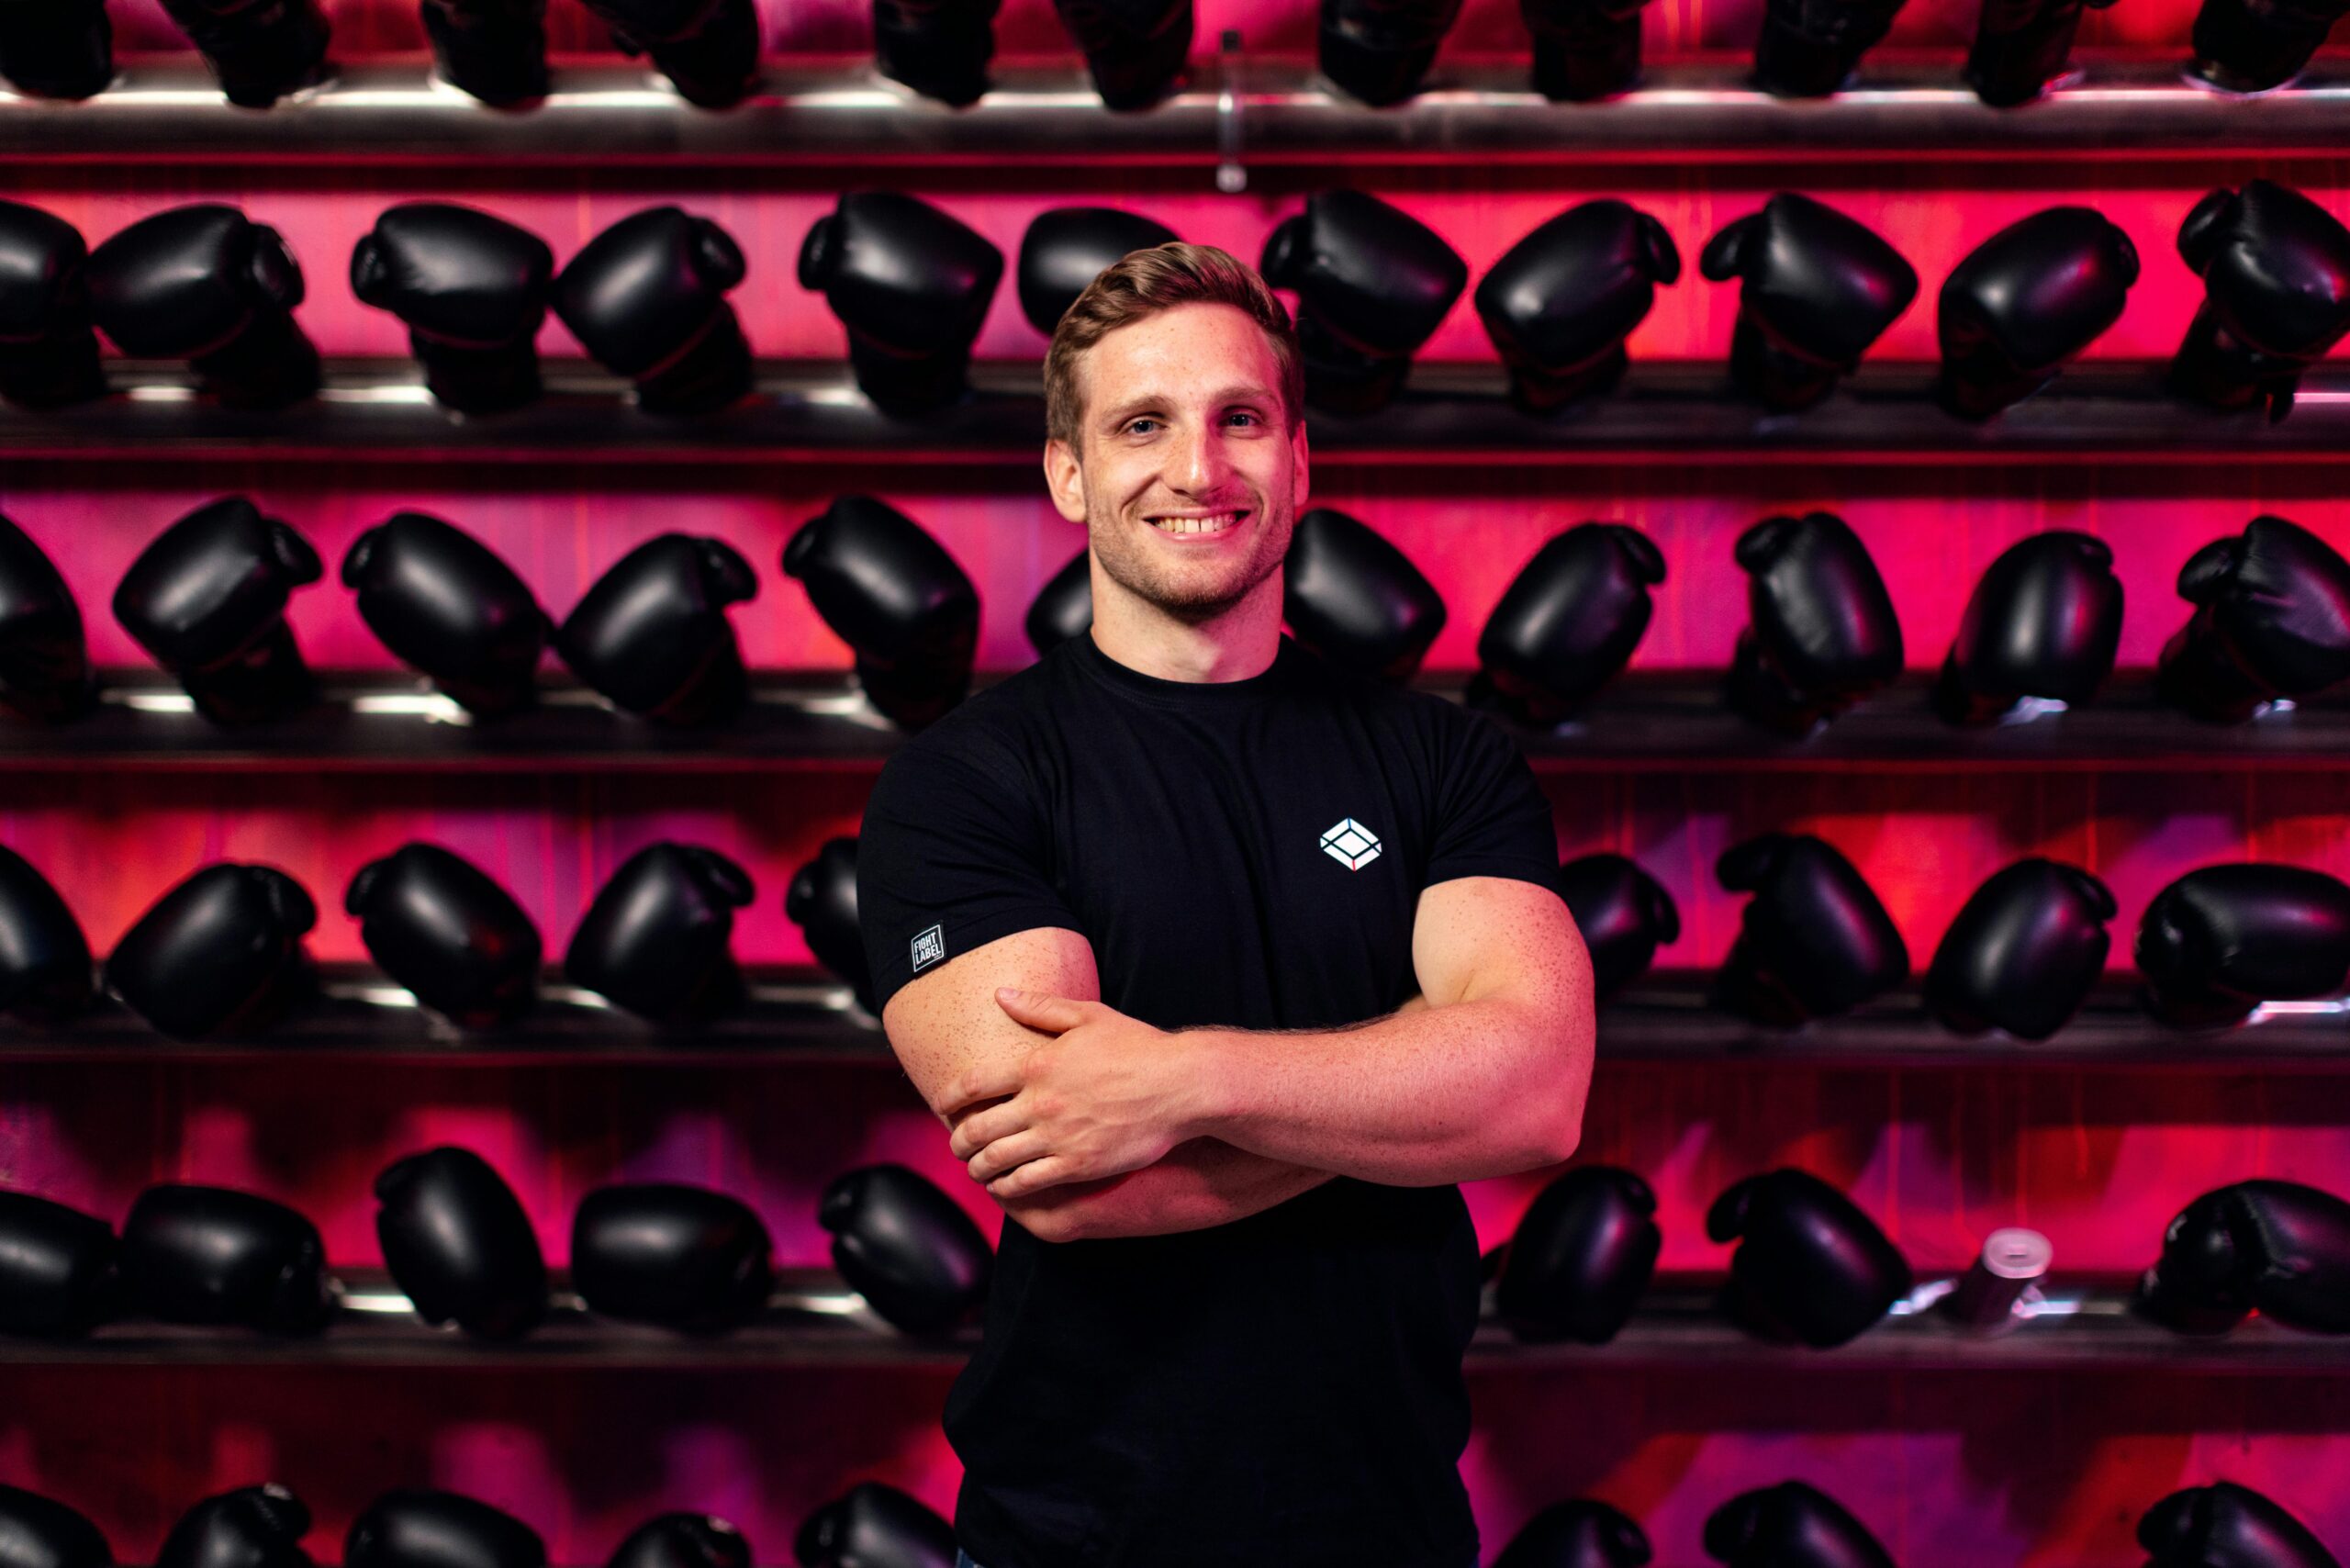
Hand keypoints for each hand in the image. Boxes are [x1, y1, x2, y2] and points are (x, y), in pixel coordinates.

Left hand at [945, 988, 1214, 1199]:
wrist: (1181, 1085)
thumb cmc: (1139, 1047)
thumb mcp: (1089, 1016)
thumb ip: (1040, 1008)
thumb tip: (1001, 995)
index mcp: (1037, 1063)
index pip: (974, 1084)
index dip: (950, 1098)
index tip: (942, 1106)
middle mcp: (1040, 1102)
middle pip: (977, 1129)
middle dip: (958, 1142)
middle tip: (956, 1146)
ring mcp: (1057, 1136)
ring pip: (996, 1160)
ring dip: (977, 1168)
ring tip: (975, 1170)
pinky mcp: (1077, 1164)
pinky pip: (1027, 1182)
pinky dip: (1006, 1188)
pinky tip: (1004, 1187)